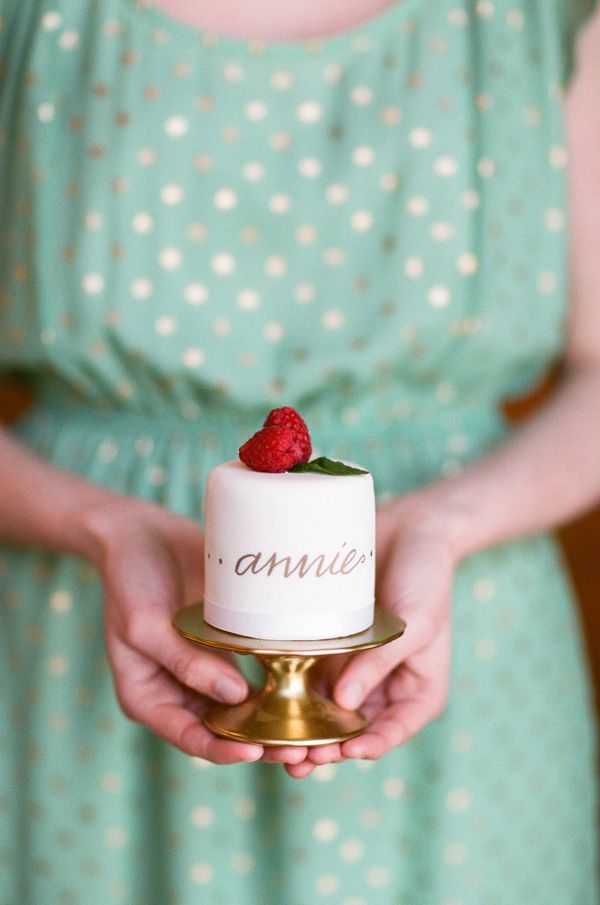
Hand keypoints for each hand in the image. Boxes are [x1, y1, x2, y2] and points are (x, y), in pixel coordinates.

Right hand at [83, 500, 307, 764]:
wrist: (142, 531)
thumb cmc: (130, 578)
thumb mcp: (145, 624)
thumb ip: (185, 663)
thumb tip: (234, 698)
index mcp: (149, 696)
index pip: (188, 736)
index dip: (223, 750)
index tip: (257, 752)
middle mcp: (180, 689)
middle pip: (222, 728)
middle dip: (260, 740)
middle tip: (299, 748)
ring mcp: (206, 667)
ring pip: (245, 705)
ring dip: (276, 716)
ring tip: (313, 722)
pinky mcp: (227, 643)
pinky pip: (254, 668)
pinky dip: (278, 680)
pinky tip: (310, 683)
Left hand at [285, 495, 454, 777]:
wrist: (407, 529)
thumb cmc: (425, 578)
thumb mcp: (415, 624)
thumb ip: (379, 663)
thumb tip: (343, 705)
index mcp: (417, 692)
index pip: (393, 731)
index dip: (368, 746)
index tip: (344, 751)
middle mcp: (382, 688)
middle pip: (352, 730)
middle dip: (324, 747)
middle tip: (296, 760)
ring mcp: (352, 669)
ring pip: (324, 712)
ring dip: (300, 729)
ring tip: (273, 744)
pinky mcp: (327, 648)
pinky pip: (306, 677)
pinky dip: (287, 695)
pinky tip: (263, 705)